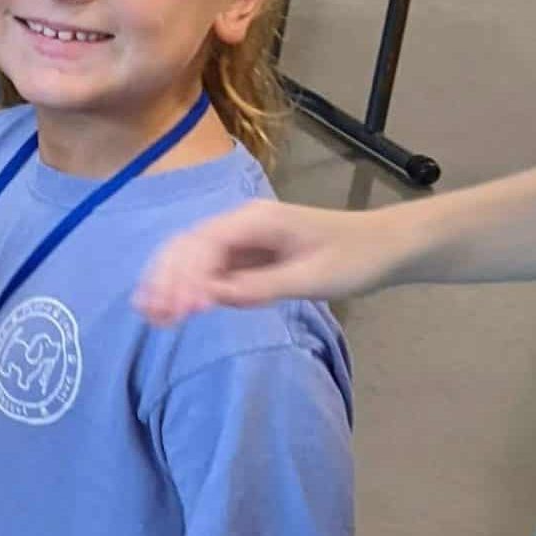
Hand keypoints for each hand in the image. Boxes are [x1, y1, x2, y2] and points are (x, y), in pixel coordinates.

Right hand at [132, 200, 394, 324]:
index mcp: (257, 220)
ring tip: (151, 314)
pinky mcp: (245, 254)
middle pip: (187, 245)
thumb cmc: (356, 258)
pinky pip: (206, 266)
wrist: (385, 246)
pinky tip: (174, 306)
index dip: (188, 276)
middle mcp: (240, 223)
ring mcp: (240, 237)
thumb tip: (213, 298)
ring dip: (170, 281)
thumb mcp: (314, 278)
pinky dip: (188, 285)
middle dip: (166, 278)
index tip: (182, 311)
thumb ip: (262, 287)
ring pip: (191, 255)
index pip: (206, 244)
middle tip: (152, 315)